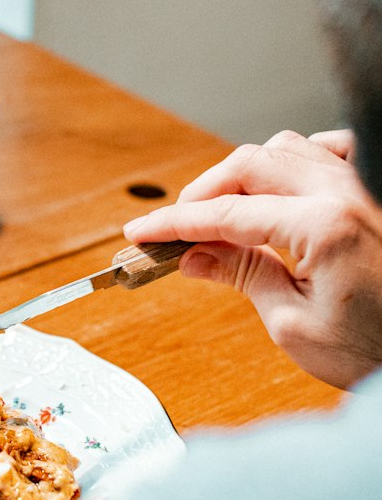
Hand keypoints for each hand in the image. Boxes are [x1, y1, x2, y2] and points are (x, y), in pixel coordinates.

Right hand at [123, 129, 381, 389]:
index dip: (175, 224)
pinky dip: (296, 161)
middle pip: (250, 164)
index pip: (226, 214)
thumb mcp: (295, 325)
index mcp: (323, 226)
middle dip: (204, 192)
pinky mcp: (375, 193)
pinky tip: (282, 188)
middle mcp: (345, 192)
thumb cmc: (376, 351)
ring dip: (246, 174)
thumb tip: (193, 256)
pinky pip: (329, 150)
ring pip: (286, 148)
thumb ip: (243, 276)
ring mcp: (364, 186)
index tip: (142, 233)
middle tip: (177, 228)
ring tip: (225, 212)